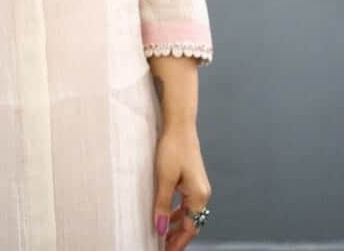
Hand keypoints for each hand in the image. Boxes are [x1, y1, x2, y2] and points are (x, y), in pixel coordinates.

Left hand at [153, 125, 211, 248]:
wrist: (180, 125)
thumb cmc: (173, 148)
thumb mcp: (165, 179)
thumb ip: (163, 205)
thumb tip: (161, 229)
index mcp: (198, 196)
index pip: (190, 228)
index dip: (177, 242)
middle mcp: (202, 193)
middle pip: (192, 223)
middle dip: (178, 236)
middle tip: (163, 246)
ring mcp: (199, 186)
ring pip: (190, 213)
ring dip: (178, 225)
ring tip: (164, 233)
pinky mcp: (193, 179)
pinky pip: (187, 203)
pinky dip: (179, 212)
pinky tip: (168, 213)